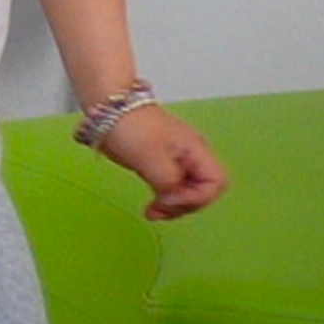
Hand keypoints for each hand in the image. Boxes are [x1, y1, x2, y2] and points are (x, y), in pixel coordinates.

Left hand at [97, 108, 227, 219]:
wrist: (107, 110)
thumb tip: (172, 199)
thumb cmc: (130, 125)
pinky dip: (164, 201)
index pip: (216, 182)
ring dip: (173, 207)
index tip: (169, 197)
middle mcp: (191, 157)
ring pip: (187, 194)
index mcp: (196, 150)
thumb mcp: (150, 156)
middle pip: (203, 191)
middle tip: (159, 210)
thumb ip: (168, 182)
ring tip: (152, 212)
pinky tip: (152, 207)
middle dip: (184, 205)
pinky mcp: (160, 167)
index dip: (197, 197)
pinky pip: (171, 190)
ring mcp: (176, 162)